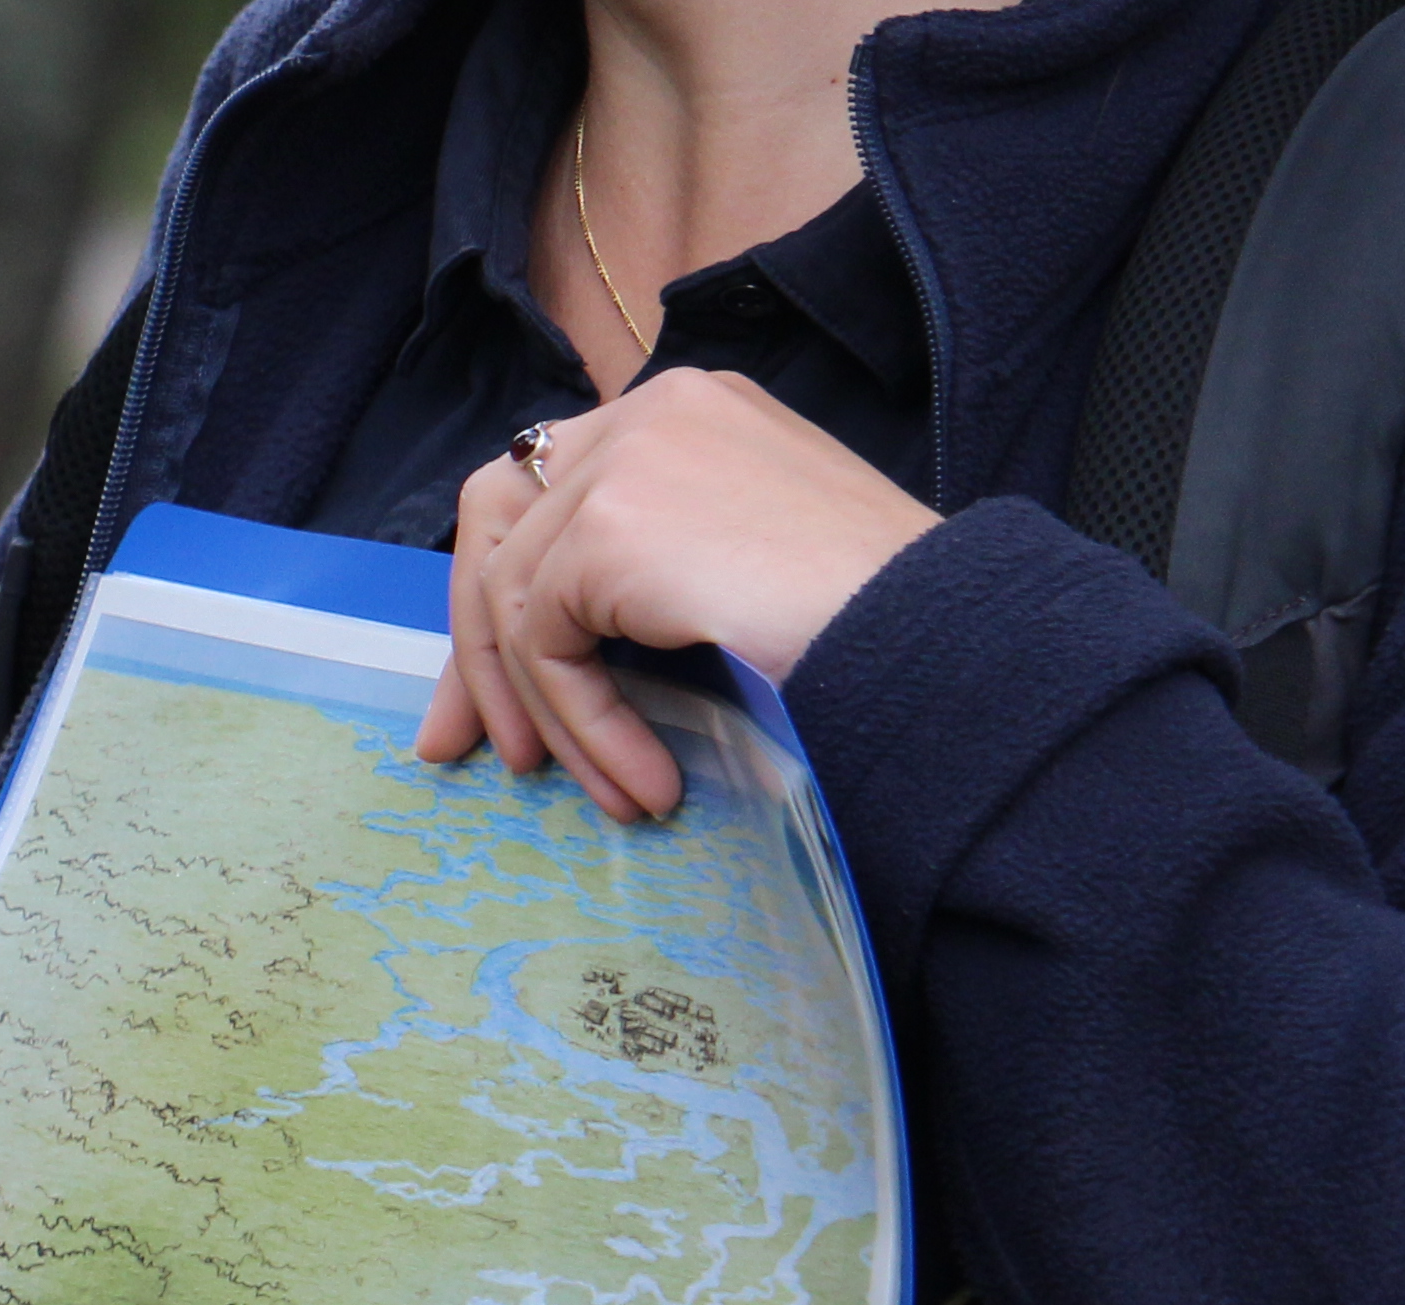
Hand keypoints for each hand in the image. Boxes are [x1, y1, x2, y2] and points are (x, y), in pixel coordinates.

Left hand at [416, 368, 937, 819]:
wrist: (940, 631)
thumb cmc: (872, 616)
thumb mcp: (734, 568)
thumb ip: (639, 572)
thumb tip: (537, 647)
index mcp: (682, 412)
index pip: (540, 487)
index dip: (498, 594)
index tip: (492, 701)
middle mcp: (649, 412)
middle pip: (495, 523)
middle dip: (475, 647)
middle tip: (464, 748)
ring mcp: (628, 458)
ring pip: (515, 601)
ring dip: (550, 715)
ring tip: (612, 792)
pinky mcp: (612, 526)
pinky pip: (546, 646)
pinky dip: (584, 727)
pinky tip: (644, 781)